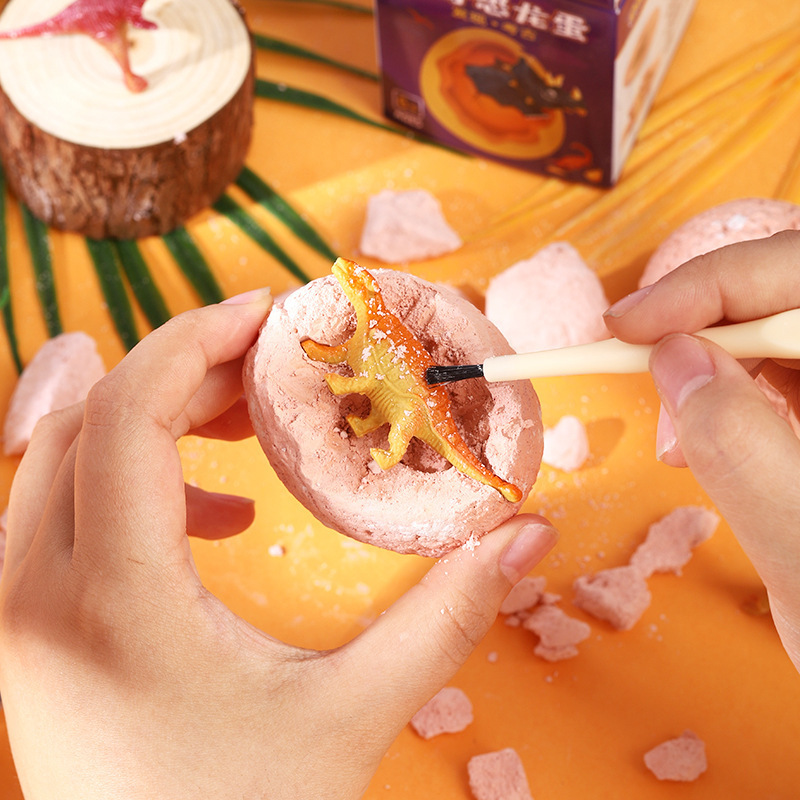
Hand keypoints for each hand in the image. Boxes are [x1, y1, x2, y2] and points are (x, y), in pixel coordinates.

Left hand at [0, 293, 556, 799]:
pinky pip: (58, 507)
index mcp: (112, 606)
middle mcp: (31, 599)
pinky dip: (132, 477)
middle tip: (275, 367)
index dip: (195, 341)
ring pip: (62, 453)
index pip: (125, 417)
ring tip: (246, 428)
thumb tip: (524, 537)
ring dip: (155, 417)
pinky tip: (217, 512)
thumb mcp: (354, 716)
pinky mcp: (21, 629)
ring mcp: (10, 615)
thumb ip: (445, 617)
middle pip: (91, 417)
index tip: (268, 314)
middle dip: (187, 370)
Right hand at [605, 230, 799, 669]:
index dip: (710, 285)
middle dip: (710, 314)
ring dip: (717, 354)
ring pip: (785, 327)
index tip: (628, 326)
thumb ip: (742, 451)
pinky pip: (787, 370)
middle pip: (796, 287)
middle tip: (642, 359)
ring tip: (676, 416)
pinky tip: (711, 427)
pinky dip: (734, 385)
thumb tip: (674, 358)